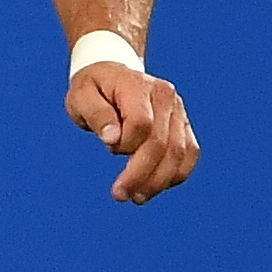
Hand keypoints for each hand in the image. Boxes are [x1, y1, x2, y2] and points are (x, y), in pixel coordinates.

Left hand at [69, 63, 199, 202]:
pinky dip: (175, 175)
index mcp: (139, 85)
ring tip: (137, 197)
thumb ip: (97, 116)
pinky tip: (156, 187)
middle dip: (141, 174)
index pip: (141, 124)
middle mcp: (165, 96)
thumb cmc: (93, 88)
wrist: (112, 74)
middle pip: (162, 143)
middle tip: (120, 195)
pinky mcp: (183, 125)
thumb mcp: (82, 97)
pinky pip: (189, 154)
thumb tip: (113, 139)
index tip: (108, 149)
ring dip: (159, 181)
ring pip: (179, 153)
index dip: (126, 145)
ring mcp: (178, 110)